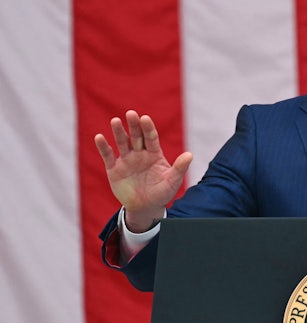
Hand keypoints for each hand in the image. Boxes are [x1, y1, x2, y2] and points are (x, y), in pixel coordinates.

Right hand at [94, 110, 192, 231]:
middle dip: (133, 125)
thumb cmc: (161, 193)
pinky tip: (99, 137)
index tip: (145, 118)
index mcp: (154, 154)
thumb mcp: (172, 181)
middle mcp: (140, 154)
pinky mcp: (114, 169)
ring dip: (118, 132)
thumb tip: (190, 155)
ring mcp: (126, 160)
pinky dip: (103, 147)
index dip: (148, 128)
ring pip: (122, 143)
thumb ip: (179, 168)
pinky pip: (108, 156)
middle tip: (131, 113)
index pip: (151, 138)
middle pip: (136, 137)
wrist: (146, 208)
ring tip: (115, 121)